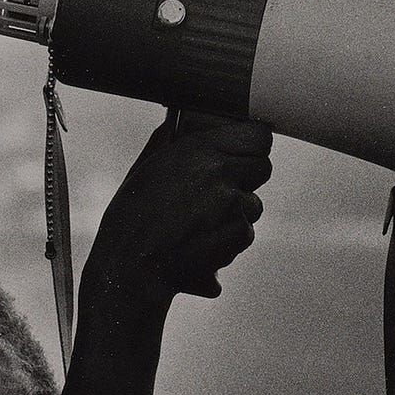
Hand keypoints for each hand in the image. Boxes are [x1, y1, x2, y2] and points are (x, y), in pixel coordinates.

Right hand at [82, 116, 271, 307]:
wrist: (132, 264)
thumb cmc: (131, 219)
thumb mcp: (142, 170)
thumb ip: (162, 146)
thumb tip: (168, 129)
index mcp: (198, 148)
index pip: (256, 136)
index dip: (253, 146)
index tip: (246, 153)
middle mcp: (220, 170)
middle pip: (263, 167)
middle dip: (248, 178)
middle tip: (225, 190)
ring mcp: (232, 202)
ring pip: (255, 204)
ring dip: (237, 212)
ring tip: (204, 223)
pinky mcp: (238, 232)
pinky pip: (246, 232)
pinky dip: (230, 239)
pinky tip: (204, 242)